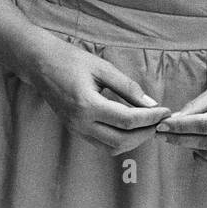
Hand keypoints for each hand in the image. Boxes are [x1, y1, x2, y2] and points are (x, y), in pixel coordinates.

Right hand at [29, 39, 170, 155]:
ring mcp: (76, 129)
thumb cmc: (70, 59)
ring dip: (133, 140)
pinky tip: (129, 126)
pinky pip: (102, 144)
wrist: (39, 63)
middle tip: (159, 119)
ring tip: (147, 124)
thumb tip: (151, 104)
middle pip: (123, 140)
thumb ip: (128, 87)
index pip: (128, 120)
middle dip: (146, 132)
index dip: (151, 118)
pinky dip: (120, 139)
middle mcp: (81, 123)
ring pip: (113, 148)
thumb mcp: (102, 67)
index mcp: (87, 105)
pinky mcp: (75, 130)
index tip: (166, 110)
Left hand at [155, 59, 206, 174]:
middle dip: (180, 138)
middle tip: (160, 132)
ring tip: (176, 135)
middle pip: (206, 144)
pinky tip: (195, 147)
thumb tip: (173, 121)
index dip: (181, 127)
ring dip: (189, 147)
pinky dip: (205, 160)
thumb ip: (196, 106)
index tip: (162, 124)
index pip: (205, 126)